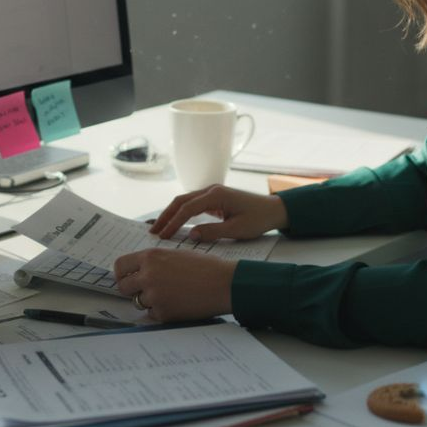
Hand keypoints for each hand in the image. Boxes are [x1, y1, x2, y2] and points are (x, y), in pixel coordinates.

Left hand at [114, 249, 236, 320]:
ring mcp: (154, 296)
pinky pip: (153, 314)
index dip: (122, 274)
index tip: (127, 278)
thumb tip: (137, 271)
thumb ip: (154, 262)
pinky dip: (162, 311)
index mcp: (150, 257)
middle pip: (123, 287)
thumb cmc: (205, 267)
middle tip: (146, 291)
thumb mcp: (175, 254)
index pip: (120, 266)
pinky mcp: (163, 313)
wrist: (223, 283)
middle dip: (132, 290)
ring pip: (139, 302)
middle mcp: (148, 275)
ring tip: (171, 294)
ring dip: (150, 301)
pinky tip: (178, 303)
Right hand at [148, 185, 287, 241]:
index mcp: (216, 195)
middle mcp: (211, 190)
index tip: (162, 236)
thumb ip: (212, 232)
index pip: (187, 209)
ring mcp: (212, 193)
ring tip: (159, 229)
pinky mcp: (214, 198)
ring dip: (171, 214)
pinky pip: (193, 204)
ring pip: (185, 201)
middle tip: (153, 231)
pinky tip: (175, 224)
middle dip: (165, 216)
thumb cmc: (258, 219)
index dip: (172, 222)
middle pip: (181, 201)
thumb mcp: (236, 230)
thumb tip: (191, 235)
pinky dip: (181, 213)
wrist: (274, 210)